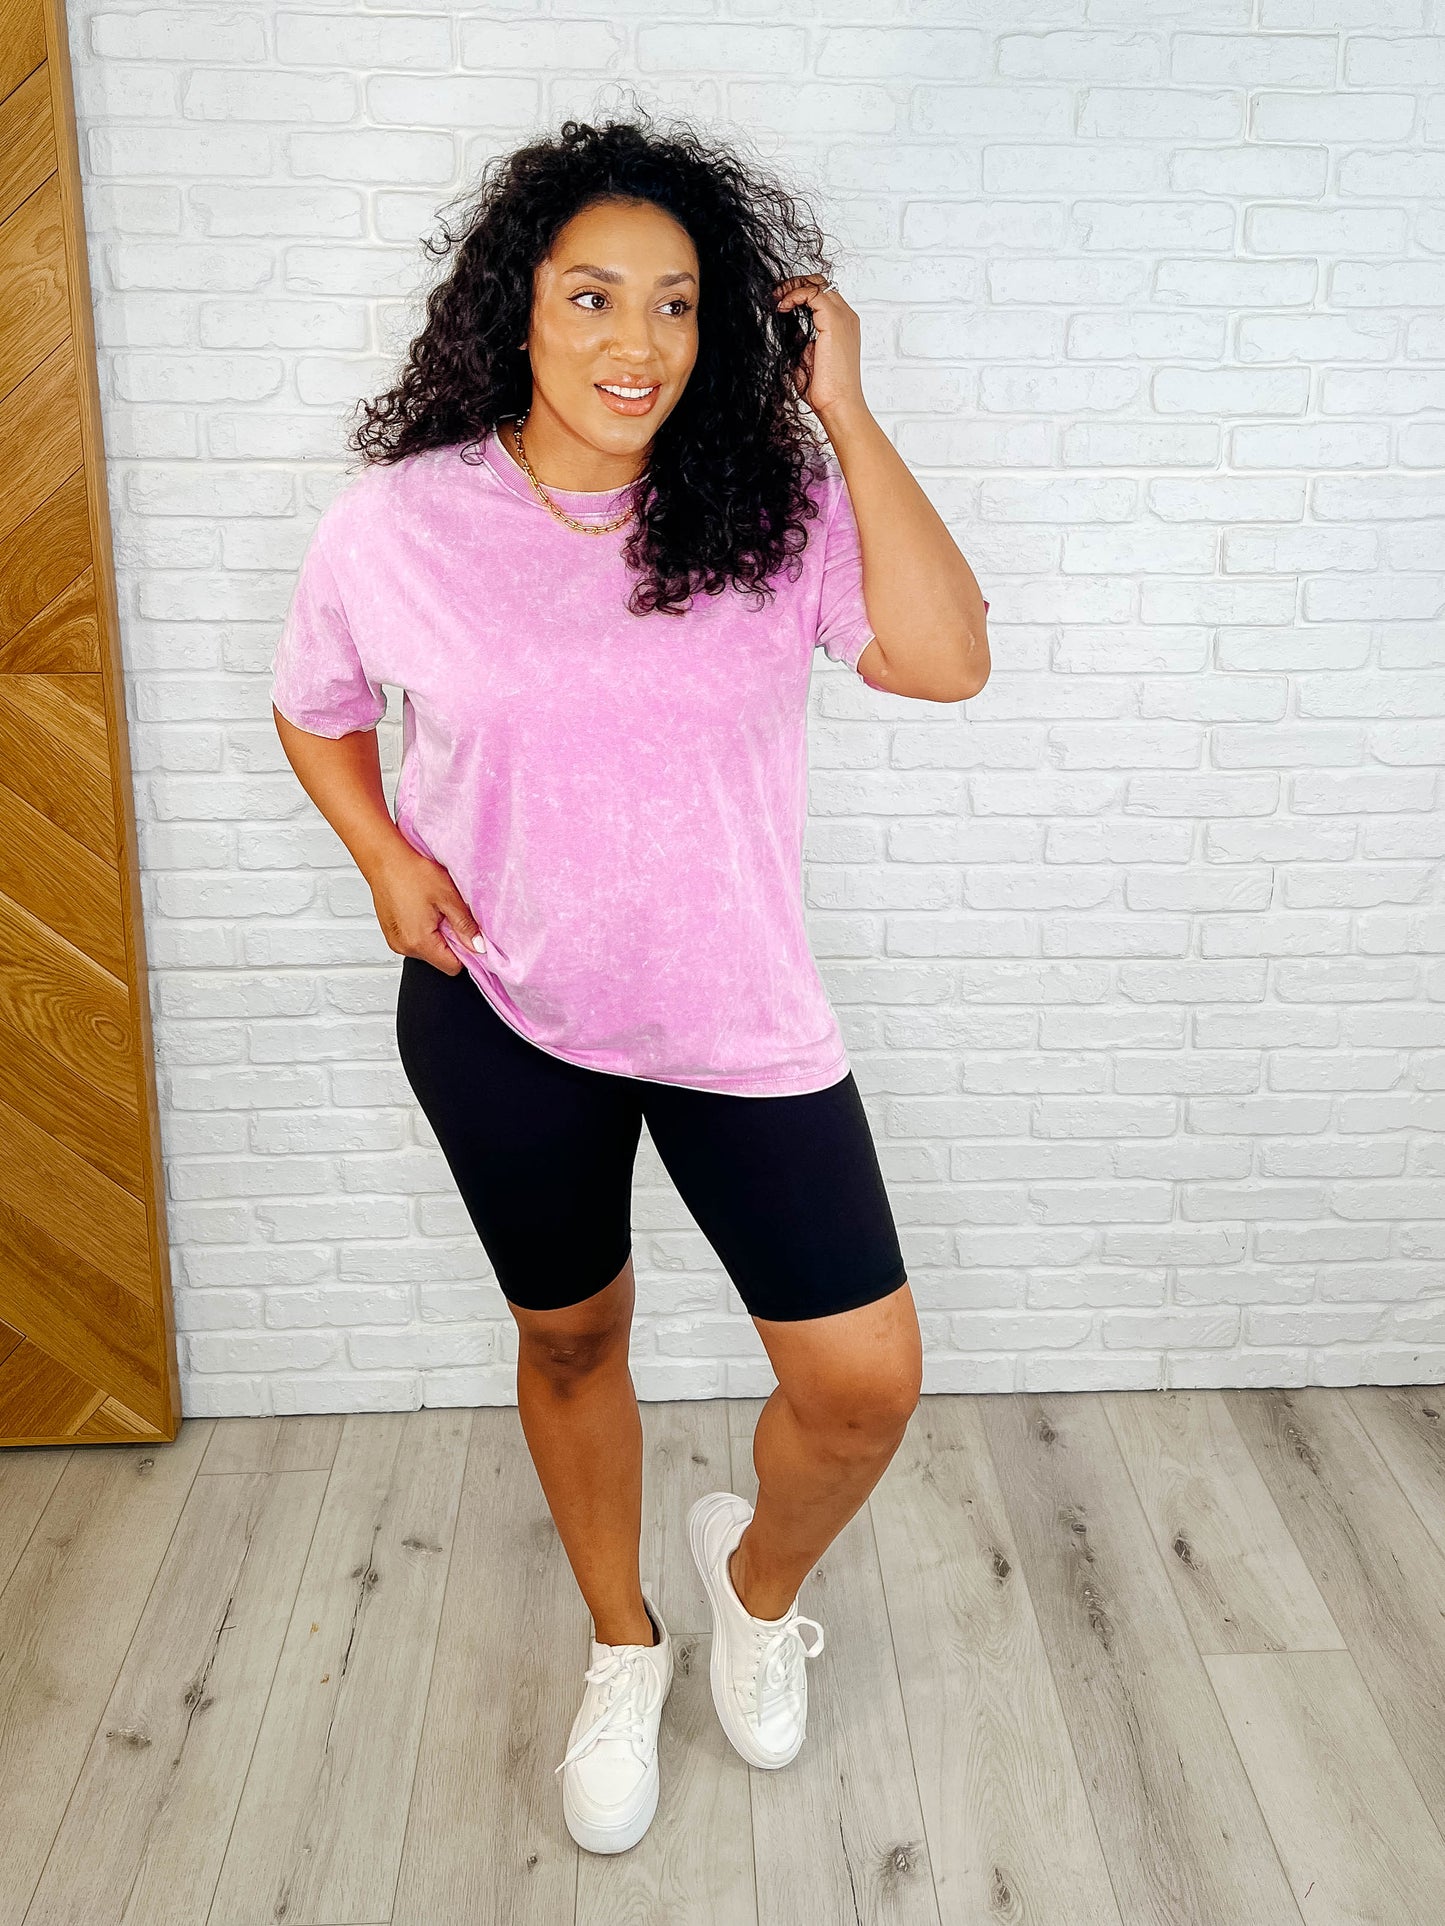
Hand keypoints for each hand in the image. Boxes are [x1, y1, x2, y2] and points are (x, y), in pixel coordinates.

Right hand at [364, 840, 485, 975]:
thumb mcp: (448, 897)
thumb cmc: (412, 873)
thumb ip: (465, 926)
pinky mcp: (391, 933)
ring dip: (436, 933)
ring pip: (428, 949)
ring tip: (432, 907)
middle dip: (450, 939)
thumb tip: (478, 946)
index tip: (467, 932)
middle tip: (447, 912)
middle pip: (440, 958)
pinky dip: (422, 928)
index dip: (465, 951)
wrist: (385, 858)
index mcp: (419, 942)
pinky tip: (421, 907)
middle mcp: (404, 947)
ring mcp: (395, 941)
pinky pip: (414, 939)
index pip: (452, 967)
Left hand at [774, 273, 865, 426]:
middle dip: (796, 284)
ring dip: (793, 287)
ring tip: (777, 300)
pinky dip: (794, 295)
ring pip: (818, 284)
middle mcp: (846, 318)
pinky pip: (813, 294)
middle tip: (776, 295)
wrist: (838, 404)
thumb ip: (801, 339)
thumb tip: (787, 328)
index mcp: (842, 325)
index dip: (799, 292)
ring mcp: (843, 318)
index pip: (823, 294)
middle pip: (821, 283)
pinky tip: (783, 307)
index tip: (779, 301)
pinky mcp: (835, 322)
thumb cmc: (826, 389)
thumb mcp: (807, 357)